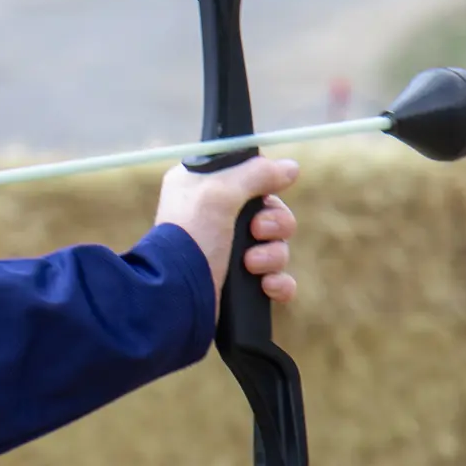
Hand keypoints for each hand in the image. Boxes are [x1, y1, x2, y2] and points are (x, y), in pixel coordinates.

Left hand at [153, 157, 300, 313]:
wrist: (175, 298)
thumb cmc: (189, 239)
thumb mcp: (218, 193)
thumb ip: (254, 174)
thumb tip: (290, 168)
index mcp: (202, 188)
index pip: (248, 176)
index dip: (263, 185)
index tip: (263, 194)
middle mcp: (214, 217)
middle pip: (271, 213)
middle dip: (275, 223)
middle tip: (257, 232)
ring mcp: (227, 252)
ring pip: (277, 246)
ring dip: (272, 255)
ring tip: (250, 265)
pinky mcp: (239, 285)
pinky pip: (277, 279)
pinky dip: (278, 283)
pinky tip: (266, 286)